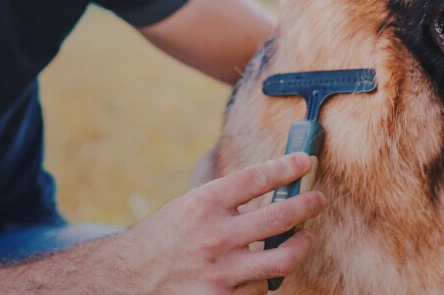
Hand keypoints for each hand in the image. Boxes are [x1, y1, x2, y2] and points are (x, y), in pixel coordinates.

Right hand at [122, 152, 326, 293]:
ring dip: (294, 250)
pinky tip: (255, 275)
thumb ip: (223, 203)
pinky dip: (261, 282)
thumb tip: (273, 188)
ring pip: (280, 260)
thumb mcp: (185, 209)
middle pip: (280, 217)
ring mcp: (219, 273)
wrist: (125, 281)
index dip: (285, 168)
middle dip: (307, 206)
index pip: (255, 178)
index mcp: (202, 204)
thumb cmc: (161, 241)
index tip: (305, 162)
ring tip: (299, 242)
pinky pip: (260, 291)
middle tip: (318, 200)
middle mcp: (213, 236)